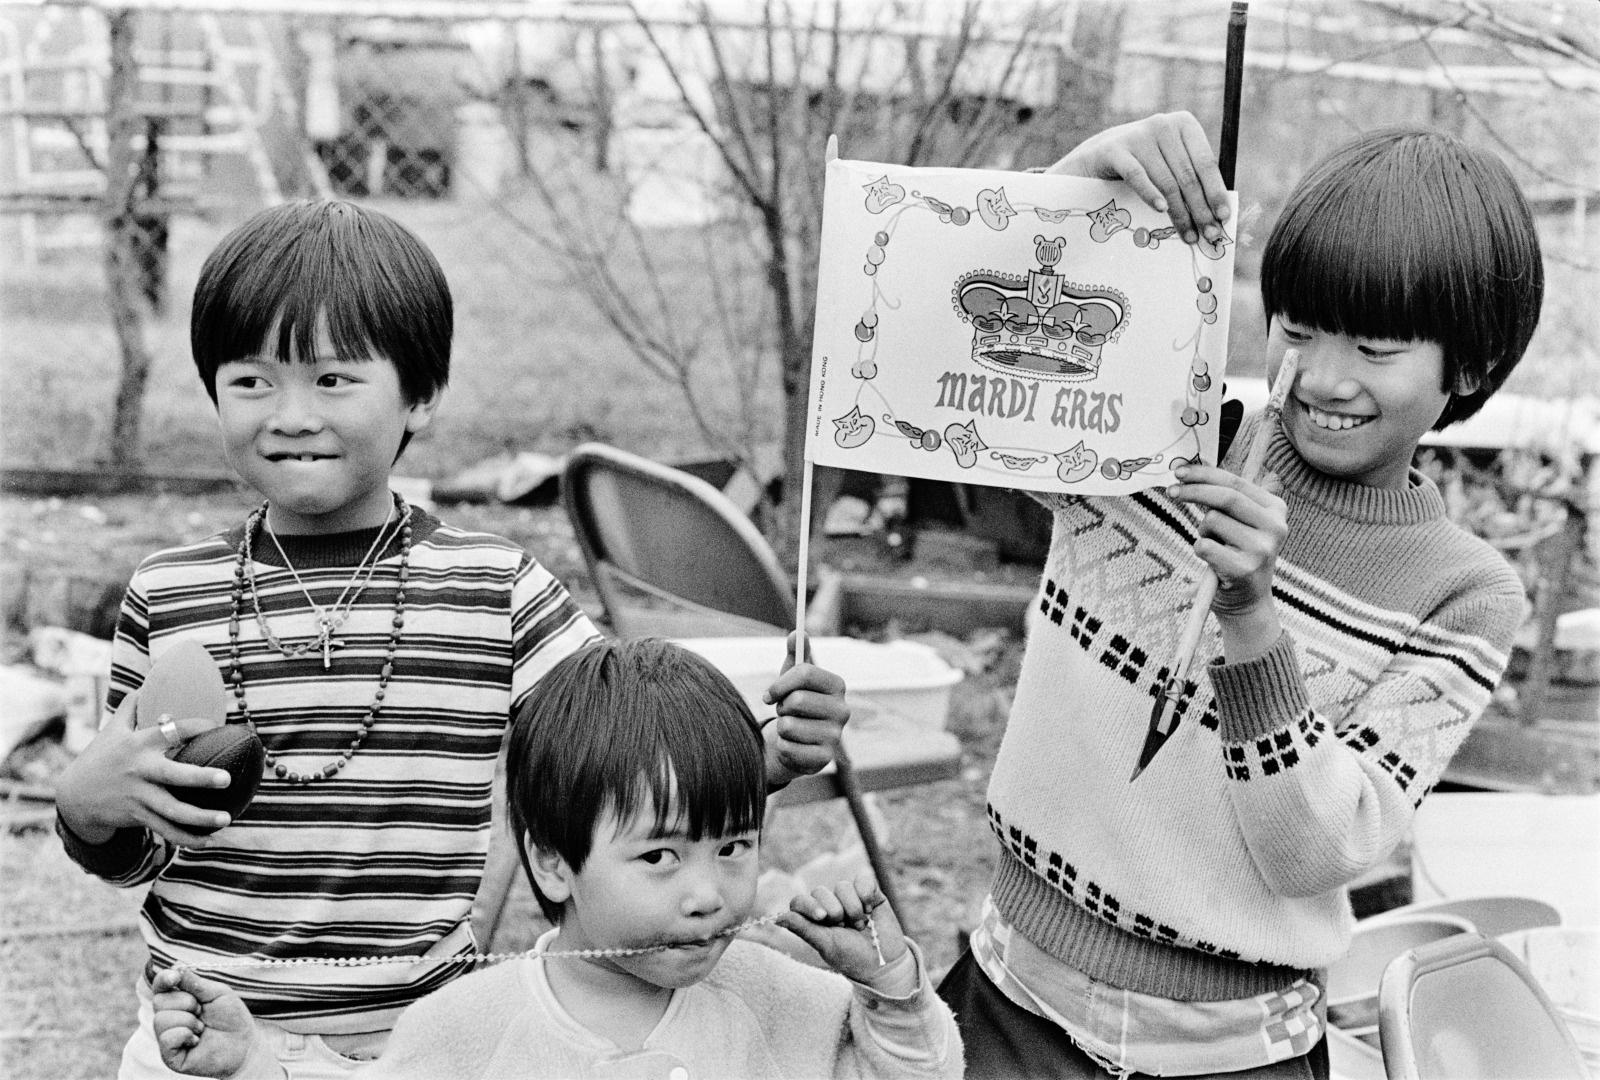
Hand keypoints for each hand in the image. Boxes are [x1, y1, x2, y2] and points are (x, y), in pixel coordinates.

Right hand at [54, 689, 233, 847]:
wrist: (74, 795)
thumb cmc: (102, 756)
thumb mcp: (113, 728)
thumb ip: (133, 706)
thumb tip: (148, 679)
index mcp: (139, 745)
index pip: (170, 732)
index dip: (194, 727)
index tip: (216, 725)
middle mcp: (141, 771)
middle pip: (173, 776)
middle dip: (200, 778)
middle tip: (226, 778)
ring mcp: (139, 797)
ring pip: (172, 811)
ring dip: (200, 818)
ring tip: (226, 819)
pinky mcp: (138, 816)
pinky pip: (165, 830)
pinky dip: (187, 838)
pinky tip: (209, 840)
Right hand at [151, 967, 263, 1077]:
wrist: (244, 1044)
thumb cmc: (231, 1017)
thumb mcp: (217, 993)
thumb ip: (195, 982)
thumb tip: (176, 966)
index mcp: (179, 1000)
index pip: (161, 986)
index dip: (163, 979)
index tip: (174, 977)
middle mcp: (169, 1017)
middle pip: (160, 1001)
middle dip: (186, 1002)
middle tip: (202, 1010)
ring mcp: (167, 1037)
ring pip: (161, 1019)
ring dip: (188, 1020)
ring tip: (202, 1028)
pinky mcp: (169, 1055)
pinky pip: (167, 1038)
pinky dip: (185, 1035)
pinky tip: (196, 1040)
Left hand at [762, 632, 848, 787]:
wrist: (796, 742)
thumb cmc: (795, 704)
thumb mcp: (793, 678)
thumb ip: (795, 654)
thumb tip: (797, 632)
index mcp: (838, 685)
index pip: (805, 672)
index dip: (780, 683)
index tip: (769, 694)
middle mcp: (843, 710)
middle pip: (797, 699)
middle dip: (781, 707)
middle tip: (785, 713)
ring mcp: (836, 736)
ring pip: (789, 725)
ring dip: (781, 728)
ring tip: (790, 729)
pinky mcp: (824, 759)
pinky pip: (788, 748)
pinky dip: (782, 747)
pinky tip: (792, 746)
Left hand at [776, 873, 911, 991]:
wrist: (883, 962)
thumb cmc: (852, 957)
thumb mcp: (826, 945)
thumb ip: (803, 929)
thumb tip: (777, 918)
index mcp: (813, 919)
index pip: (799, 902)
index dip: (808, 906)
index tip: (823, 918)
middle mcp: (829, 905)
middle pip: (820, 891)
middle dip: (835, 911)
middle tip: (846, 928)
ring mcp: (848, 897)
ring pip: (842, 886)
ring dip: (853, 909)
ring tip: (861, 925)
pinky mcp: (869, 891)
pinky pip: (862, 879)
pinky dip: (866, 894)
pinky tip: (870, 910)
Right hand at [1047, 111, 1230, 247]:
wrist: (1096, 156)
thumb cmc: (1142, 163)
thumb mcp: (1169, 162)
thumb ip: (1191, 177)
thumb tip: (1218, 211)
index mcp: (1184, 124)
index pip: (1205, 163)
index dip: (1216, 191)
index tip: (1223, 216)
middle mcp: (1162, 124)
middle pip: (1187, 176)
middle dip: (1200, 209)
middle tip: (1209, 234)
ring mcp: (1138, 135)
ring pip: (1166, 181)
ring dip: (1179, 213)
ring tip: (1188, 234)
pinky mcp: (1115, 149)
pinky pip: (1137, 176)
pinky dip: (1150, 194)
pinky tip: (1160, 210)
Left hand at [1167, 463, 1286, 661]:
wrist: (1247, 601)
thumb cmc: (1237, 554)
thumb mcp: (1242, 521)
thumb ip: (1228, 495)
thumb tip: (1195, 466)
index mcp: (1276, 509)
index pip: (1236, 481)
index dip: (1204, 474)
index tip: (1179, 471)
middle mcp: (1275, 527)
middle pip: (1225, 497)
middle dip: (1193, 491)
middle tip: (1171, 491)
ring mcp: (1262, 549)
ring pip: (1212, 521)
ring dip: (1202, 530)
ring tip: (1214, 545)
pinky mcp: (1245, 569)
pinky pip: (1204, 545)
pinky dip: (1199, 549)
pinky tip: (1213, 561)